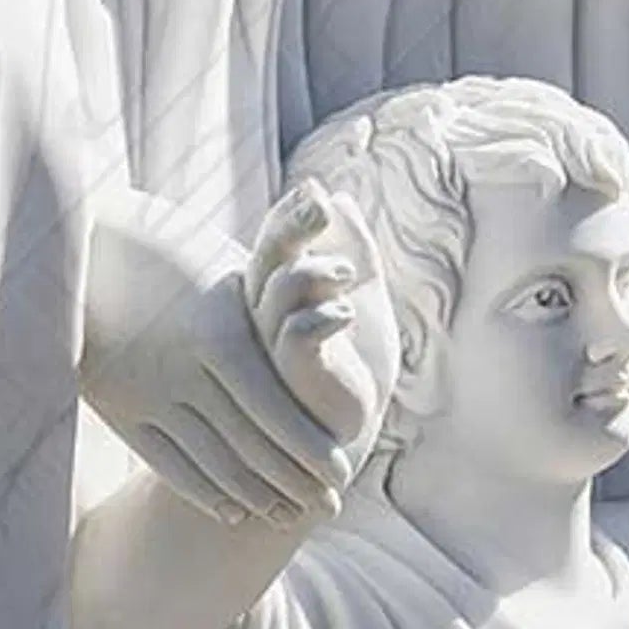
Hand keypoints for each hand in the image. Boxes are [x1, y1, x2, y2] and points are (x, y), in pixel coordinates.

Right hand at [80, 189, 352, 524]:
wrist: (74, 239)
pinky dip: (205, 493)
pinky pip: (168, 465)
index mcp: (220, 332)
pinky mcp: (118, 407)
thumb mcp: (224, 267)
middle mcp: (184, 370)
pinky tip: (235, 510)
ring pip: (211, 464)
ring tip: (287, 515)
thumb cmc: (166, 243)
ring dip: (255, 497)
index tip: (343, 475)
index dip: (313, 452)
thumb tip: (335, 320)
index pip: (278, 411)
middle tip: (328, 508)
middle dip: (295, 484)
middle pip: (251, 447)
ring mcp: (146, 394)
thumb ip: (271, 311)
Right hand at [245, 182, 401, 481]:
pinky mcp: (292, 379)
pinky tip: (345, 313)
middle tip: (320, 201)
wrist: (350, 435)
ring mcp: (273, 348)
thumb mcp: (362, 295)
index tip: (319, 192)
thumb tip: (339, 196)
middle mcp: (266, 316)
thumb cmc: (353, 367)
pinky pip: (298, 335)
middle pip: (269, 253)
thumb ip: (354, 249)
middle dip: (296, 222)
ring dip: (317, 272)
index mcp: (278, 293)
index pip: (277, 238)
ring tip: (349, 274)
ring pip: (281, 289)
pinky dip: (324, 315)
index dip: (293, 211)